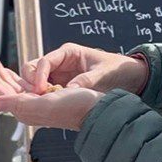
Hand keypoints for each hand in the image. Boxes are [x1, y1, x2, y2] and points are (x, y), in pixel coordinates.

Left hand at [0, 49, 98, 131]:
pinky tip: (5, 69)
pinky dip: (11, 74)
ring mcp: (33, 101)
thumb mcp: (47, 105)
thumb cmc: (75, 107)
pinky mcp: (42, 96)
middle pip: (1, 84)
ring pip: (9, 82)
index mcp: (24, 109)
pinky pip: (21, 84)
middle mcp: (26, 106)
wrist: (96, 111)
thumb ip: (19, 104)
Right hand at [19, 42, 149, 95]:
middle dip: (30, 84)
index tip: (41, 91)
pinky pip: (45, 94)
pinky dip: (42, 100)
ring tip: (40, 105)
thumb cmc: (119, 70)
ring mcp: (58, 76)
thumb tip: (69, 90)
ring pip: (35, 83)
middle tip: (37, 99)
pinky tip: (46, 108)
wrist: (131, 78)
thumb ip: (86, 80)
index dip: (38, 76)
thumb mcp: (104, 74)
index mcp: (68, 53)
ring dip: (34, 93)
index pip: (44, 62)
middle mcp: (60, 63)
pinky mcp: (61, 88)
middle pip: (32, 70)